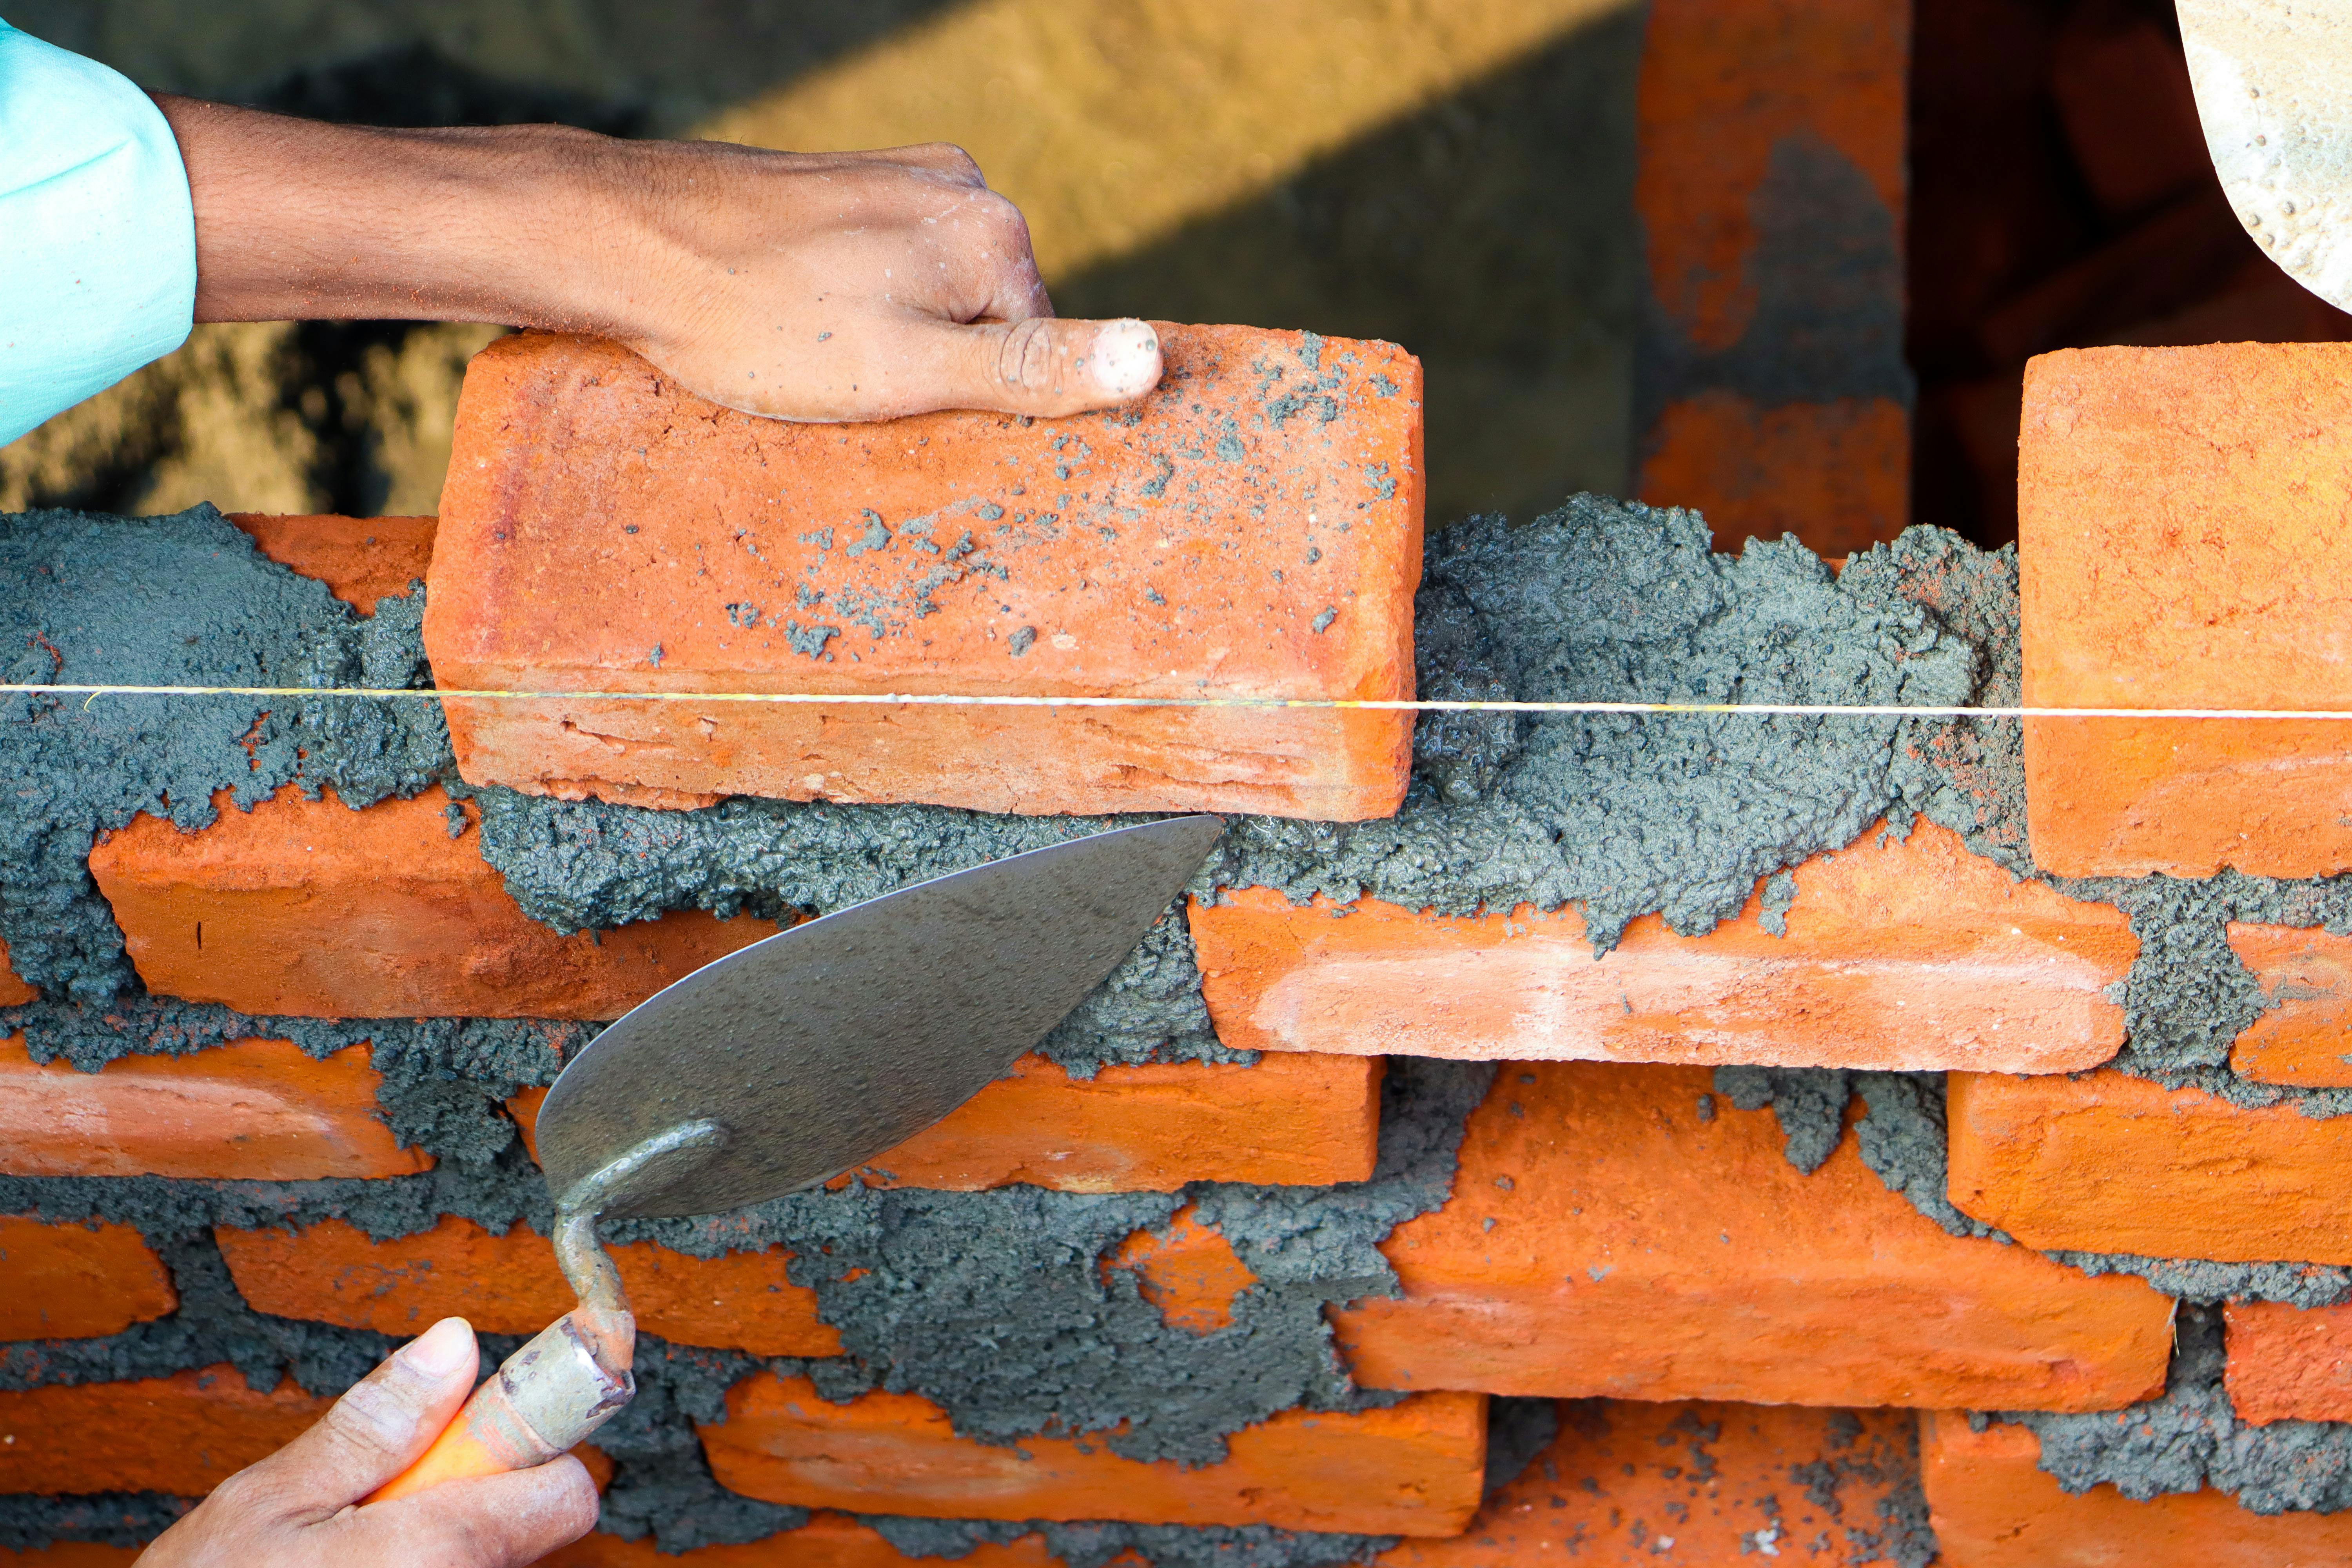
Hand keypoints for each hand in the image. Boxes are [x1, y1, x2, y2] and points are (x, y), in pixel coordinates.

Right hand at [139, 1317, 598, 1567]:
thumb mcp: (267, 1503)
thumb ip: (375, 1426)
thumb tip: (454, 1344)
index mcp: (434, 1556)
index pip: (565, 1493)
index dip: (527, 1450)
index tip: (483, 1425)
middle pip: (521, 1529)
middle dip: (464, 1499)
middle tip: (376, 1502)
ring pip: (481, 1562)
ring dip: (434, 1542)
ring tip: (344, 1550)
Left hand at [152, 99, 1160, 421]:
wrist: (625, 242)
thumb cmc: (759, 320)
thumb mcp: (910, 371)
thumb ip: (1032, 371)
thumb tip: (1152, 361)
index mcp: (993, 233)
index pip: (1037, 352)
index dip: (982, 408)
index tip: (915, 429)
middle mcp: (959, 189)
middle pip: (985, 320)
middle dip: (936, 372)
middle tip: (854, 403)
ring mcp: (894, 180)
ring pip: (929, 296)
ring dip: (889, 344)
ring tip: (815, 365)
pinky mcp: (839, 189)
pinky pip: (880, 270)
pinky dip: (851, 311)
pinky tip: (795, 332)